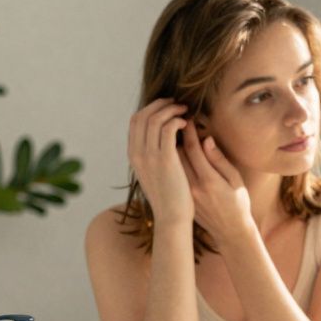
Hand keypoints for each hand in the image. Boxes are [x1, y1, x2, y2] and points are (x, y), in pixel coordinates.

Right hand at [127, 98, 192, 227]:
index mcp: (133, 155)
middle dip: (160, 104)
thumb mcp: (152, 174)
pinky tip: (187, 124)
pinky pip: (168, 128)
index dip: (150, 108)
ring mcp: (149, 156)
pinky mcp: (165, 159)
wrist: (172, 217)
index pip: (135, 121)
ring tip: (184, 111)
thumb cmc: (168, 197)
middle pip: (142, 115)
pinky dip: (177, 120)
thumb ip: (151, 156)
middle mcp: (137, 153)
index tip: (166, 107)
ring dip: (170, 110)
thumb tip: (157, 140)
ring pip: (155, 118)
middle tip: (177, 104)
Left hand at [179, 121, 253, 246]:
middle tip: (178, 123)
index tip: (188, 119)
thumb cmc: (238, 203)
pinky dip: (172, 161)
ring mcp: (185, 193)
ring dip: (171, 148)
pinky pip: (172, 174)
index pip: (192, 149)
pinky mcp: (181, 197)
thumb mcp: (235, 180)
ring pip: (171, 164)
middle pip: (175, 154)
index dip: (188, 131)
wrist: (230, 232)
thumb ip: (219, 160)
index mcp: (208, 180)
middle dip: (175, 136)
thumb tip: (206, 140)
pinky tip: (175, 154)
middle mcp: (193, 186)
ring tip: (174, 135)